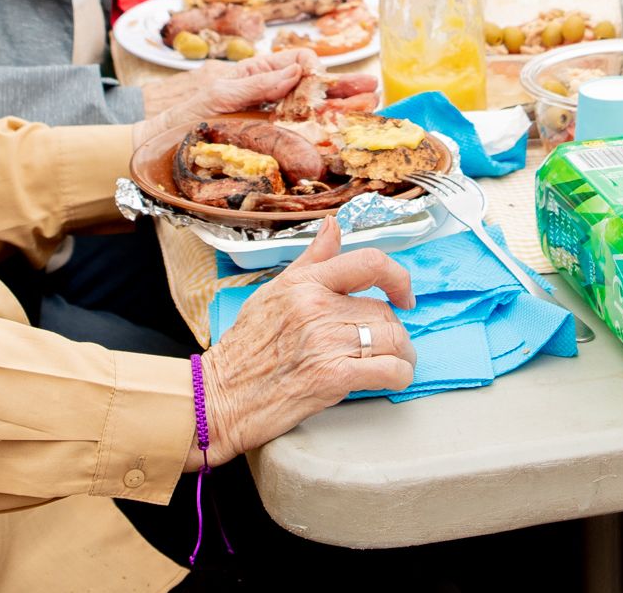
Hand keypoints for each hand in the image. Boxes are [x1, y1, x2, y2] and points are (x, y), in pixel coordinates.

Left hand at [140, 49, 315, 130]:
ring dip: (316, 116)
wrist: (166, 142)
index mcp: (258, 70)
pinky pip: (292, 132)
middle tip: (337, 110)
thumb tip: (296, 71)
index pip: (299, 59)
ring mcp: (269, 113)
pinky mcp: (268, 135)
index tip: (318, 90)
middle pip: (308, 84)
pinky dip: (303, 135)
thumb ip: (258, 83)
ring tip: (326, 129)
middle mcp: (268, 89)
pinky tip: (308, 144)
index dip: (313, 70)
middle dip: (323, 94)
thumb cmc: (189, 113)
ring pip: (304, 109)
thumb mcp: (222, 94)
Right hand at [202, 222, 416, 462]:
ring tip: (394, 362)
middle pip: (384, 310)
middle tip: (388, 344)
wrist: (219, 397)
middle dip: (394, 329)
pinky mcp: (332, 378)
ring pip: (392, 339)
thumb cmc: (244, 348)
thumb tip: (334, 225)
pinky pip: (388, 370)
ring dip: (401, 354)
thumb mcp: (273, 292)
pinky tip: (392, 377)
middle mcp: (317, 308)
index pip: (369, 263)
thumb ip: (311, 260)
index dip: (398, 277)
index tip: (404, 295)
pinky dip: (399, 375)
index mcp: (305, 284)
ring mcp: (326, 343)